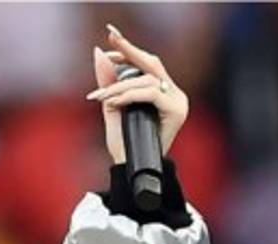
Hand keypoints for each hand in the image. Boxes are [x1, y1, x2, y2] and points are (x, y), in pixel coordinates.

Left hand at [88, 24, 188, 163]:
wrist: (130, 171)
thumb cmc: (123, 145)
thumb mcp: (111, 109)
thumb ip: (108, 84)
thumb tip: (99, 54)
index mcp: (161, 92)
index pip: (146, 64)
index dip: (128, 51)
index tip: (107, 46)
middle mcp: (173, 93)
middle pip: (151, 63)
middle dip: (129, 49)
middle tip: (109, 39)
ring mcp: (178, 101)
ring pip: (147, 80)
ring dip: (119, 86)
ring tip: (100, 97)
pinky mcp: (177, 110)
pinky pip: (150, 94)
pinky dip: (129, 95)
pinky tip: (112, 101)